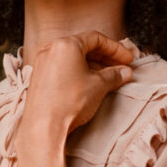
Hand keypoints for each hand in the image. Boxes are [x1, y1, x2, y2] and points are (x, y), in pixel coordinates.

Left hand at [15, 31, 132, 166]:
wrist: (44, 128)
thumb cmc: (70, 102)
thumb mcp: (99, 86)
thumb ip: (114, 75)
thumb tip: (125, 72)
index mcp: (66, 44)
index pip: (96, 39)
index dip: (116, 49)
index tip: (128, 59)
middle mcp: (50, 49)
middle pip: (83, 46)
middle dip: (105, 57)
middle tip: (121, 68)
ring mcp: (42, 63)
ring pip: (72, 58)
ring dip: (93, 65)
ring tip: (109, 77)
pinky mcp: (38, 77)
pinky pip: (62, 67)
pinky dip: (78, 72)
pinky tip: (90, 84)